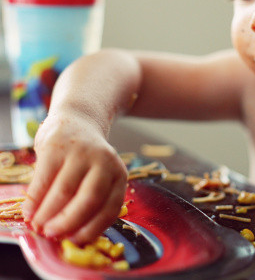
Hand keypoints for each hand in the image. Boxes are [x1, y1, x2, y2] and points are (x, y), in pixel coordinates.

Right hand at [22, 112, 127, 243]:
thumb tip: (70, 234)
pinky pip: (43, 179)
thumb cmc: (86, 159)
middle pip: (89, 199)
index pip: (110, 207)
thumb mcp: (99, 176)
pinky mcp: (58, 147)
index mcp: (119, 174)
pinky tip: (29, 211)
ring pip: (65, 191)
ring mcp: (81, 153)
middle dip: (69, 222)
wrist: (77, 121)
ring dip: (48, 213)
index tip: (75, 240)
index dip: (92, 227)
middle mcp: (105, 162)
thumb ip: (91, 200)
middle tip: (52, 235)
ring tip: (38, 225)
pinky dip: (35, 199)